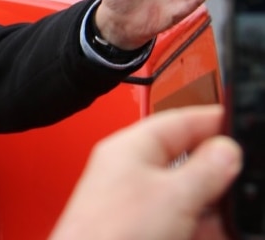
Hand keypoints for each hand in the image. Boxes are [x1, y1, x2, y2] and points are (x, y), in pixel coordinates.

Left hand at [49, 105, 241, 239]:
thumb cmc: (108, 233)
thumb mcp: (173, 195)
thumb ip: (205, 169)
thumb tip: (226, 149)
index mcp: (127, 148)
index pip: (176, 120)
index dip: (211, 121)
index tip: (236, 126)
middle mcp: (125, 171)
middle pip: (180, 158)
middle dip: (214, 168)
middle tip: (240, 173)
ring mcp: (129, 202)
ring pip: (180, 192)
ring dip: (208, 200)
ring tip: (230, 208)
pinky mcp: (134, 228)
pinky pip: (173, 217)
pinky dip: (196, 222)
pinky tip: (213, 230)